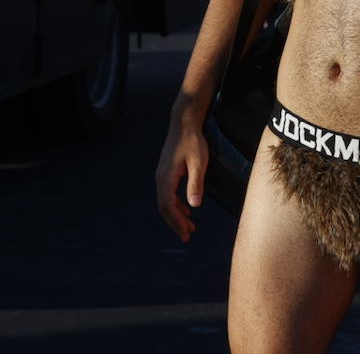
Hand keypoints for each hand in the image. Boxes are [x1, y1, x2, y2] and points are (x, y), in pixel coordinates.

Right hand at [155, 115, 207, 242]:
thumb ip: (196, 183)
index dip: (176, 221)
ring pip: (166, 201)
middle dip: (175, 222)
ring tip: (189, 227)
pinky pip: (168, 193)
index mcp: (166, 177)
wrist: (184, 123)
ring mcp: (162, 175)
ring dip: (176, 215)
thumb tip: (194, 205)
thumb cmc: (193, 141)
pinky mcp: (167, 172)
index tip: (186, 234)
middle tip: (187, 236)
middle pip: (164, 207)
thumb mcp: (199, 162)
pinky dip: (176, 204)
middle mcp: (160, 178)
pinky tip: (187, 210)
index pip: (168, 206)